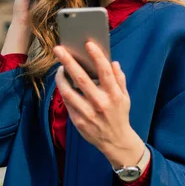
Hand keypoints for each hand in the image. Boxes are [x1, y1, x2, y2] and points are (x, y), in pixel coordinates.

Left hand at [53, 42, 144, 168]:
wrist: (116, 141)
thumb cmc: (120, 115)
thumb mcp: (125, 97)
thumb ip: (119, 79)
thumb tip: (113, 63)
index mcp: (114, 95)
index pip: (104, 71)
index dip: (96, 56)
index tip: (88, 44)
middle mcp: (100, 103)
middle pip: (81, 79)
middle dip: (69, 62)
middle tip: (59, 49)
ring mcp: (88, 113)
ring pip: (68, 92)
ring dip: (61, 77)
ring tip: (59, 68)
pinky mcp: (78, 121)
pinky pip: (67, 103)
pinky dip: (63, 91)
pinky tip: (63, 83)